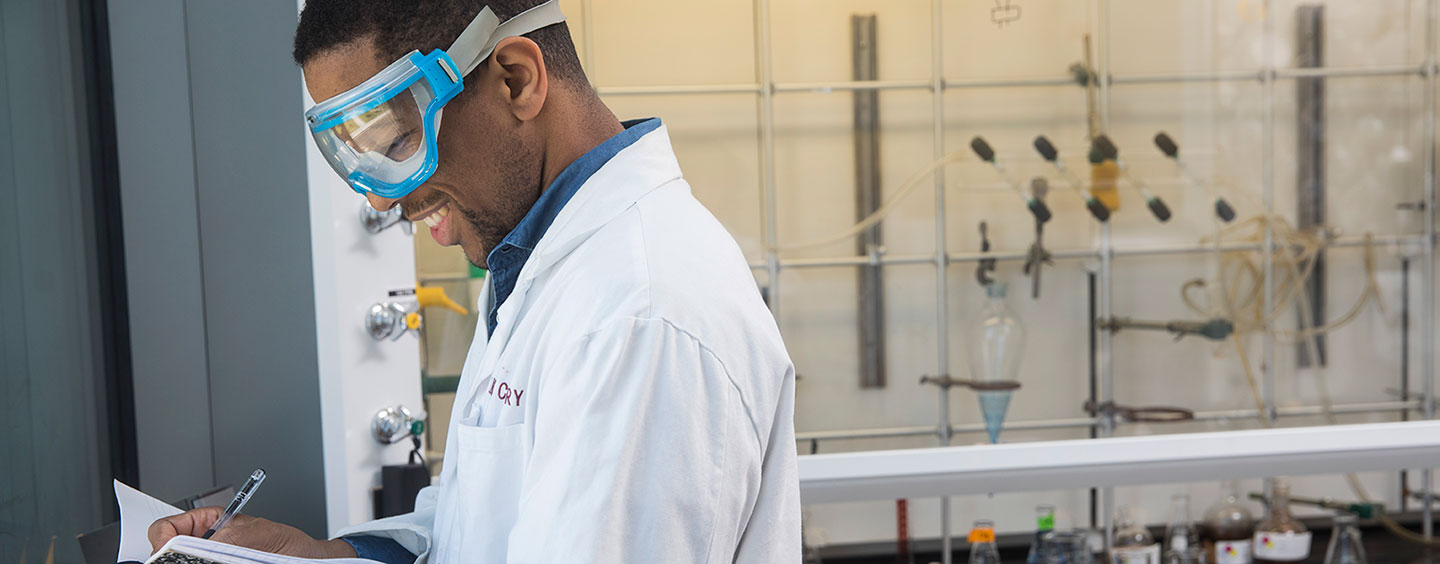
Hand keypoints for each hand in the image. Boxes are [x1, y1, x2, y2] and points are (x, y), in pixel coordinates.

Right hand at [148, 507, 355, 558]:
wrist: (308, 560)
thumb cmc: (287, 542)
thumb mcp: (256, 533)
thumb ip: (226, 538)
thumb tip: (202, 544)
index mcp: (207, 523)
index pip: (166, 527)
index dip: (161, 540)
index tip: (165, 552)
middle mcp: (204, 545)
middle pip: (171, 552)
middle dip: (176, 558)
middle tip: (186, 560)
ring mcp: (210, 560)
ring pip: (186, 562)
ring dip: (194, 562)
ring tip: (218, 560)